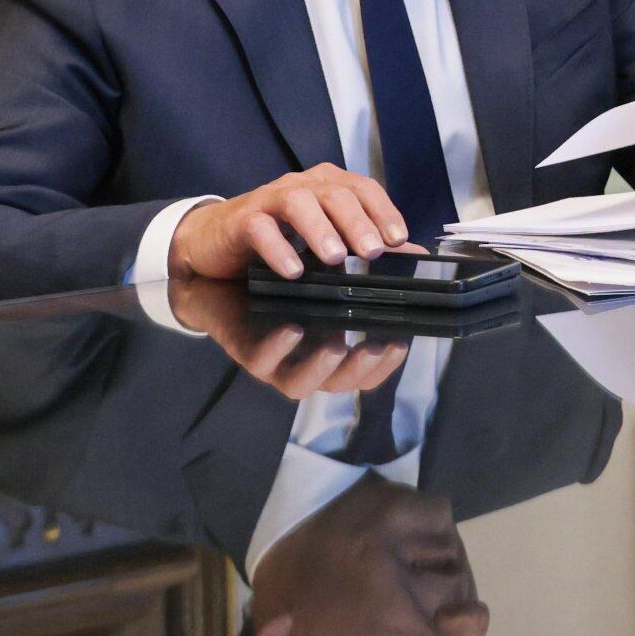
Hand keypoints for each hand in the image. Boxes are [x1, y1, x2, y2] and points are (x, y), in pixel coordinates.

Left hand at [164, 275, 411, 401]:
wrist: (221, 278)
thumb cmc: (281, 276)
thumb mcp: (325, 270)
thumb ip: (362, 269)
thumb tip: (412, 252)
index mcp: (332, 346)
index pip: (367, 371)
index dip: (386, 365)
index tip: (401, 341)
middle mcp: (307, 362)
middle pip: (339, 383)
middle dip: (359, 370)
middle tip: (375, 347)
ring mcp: (277, 363)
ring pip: (301, 383)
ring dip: (321, 368)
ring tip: (337, 344)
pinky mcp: (247, 352)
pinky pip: (262, 361)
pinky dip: (278, 349)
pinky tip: (292, 328)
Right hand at [171, 166, 411, 280]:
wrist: (217, 238)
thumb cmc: (279, 237)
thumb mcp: (325, 239)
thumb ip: (364, 242)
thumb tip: (413, 254)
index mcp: (328, 185)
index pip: (363, 188)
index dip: (384, 210)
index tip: (399, 239)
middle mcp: (303, 185)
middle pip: (336, 193)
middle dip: (357, 222)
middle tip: (373, 251)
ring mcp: (271, 198)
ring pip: (299, 203)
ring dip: (320, 229)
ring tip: (335, 258)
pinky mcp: (243, 218)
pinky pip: (261, 227)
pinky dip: (278, 248)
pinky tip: (292, 270)